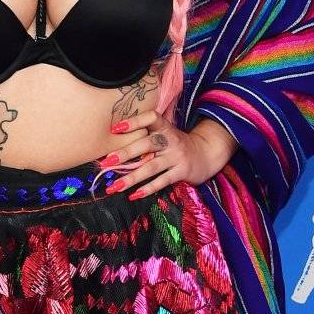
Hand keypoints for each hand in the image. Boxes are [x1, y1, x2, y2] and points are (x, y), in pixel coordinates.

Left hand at [99, 111, 235, 199]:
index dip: (134, 122)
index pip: (151, 118)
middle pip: (146, 144)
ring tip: (114, 186)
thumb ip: (148, 136)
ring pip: (151, 167)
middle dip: (125, 154)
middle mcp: (171, 140)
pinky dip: (148, 189)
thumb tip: (117, 144)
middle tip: (106, 162)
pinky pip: (162, 181)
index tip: (115, 128)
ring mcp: (177, 156)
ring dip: (131, 178)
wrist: (207, 154)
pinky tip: (134, 195)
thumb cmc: (177, 145)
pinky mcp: (182, 172)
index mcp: (165, 127)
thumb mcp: (166, 134)